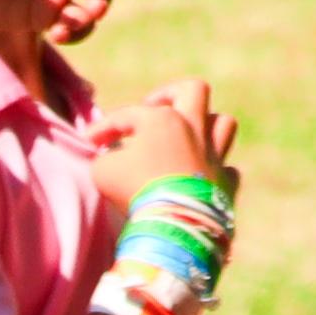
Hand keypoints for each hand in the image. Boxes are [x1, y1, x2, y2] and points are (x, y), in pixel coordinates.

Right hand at [103, 74, 239, 215]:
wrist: (173, 223)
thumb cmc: (135, 190)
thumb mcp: (103, 171)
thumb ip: (105, 158)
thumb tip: (111, 157)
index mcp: (163, 119)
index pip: (128, 114)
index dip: (104, 127)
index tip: (88, 143)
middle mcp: (194, 129)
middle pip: (194, 90)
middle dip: (172, 94)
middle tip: (154, 109)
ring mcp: (215, 155)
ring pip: (223, 123)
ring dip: (205, 127)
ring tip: (187, 139)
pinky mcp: (226, 183)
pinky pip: (227, 168)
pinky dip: (214, 171)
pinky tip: (200, 178)